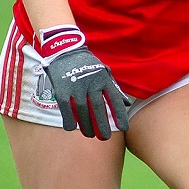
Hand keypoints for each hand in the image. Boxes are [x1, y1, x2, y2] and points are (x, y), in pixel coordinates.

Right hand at [37, 25, 131, 139]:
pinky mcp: (62, 89)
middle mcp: (91, 83)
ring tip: (89, 135)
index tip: (124, 128)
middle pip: (98, 108)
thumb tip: (127, 103)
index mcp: (104, 80)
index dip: (120, 115)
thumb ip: (114, 88)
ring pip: (82, 110)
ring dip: (86, 125)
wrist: (66, 50)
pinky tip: (71, 128)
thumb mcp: (105, 72)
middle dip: (102, 125)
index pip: (114, 100)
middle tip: (105, 138)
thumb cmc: (89, 64)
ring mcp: (76, 86)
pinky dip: (69, 119)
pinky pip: (66, 107)